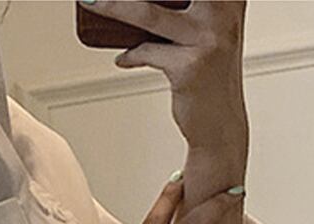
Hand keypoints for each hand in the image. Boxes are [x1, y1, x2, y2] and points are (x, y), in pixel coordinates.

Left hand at [81, 0, 248, 152]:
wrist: (220, 121)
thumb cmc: (208, 72)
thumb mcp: (205, 28)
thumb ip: (185, 8)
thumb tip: (128, 2)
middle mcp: (223, 8)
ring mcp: (208, 37)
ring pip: (148, 14)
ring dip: (113, 6)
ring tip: (91, 1)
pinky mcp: (190, 66)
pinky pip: (147, 51)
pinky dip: (131, 54)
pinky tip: (124, 57)